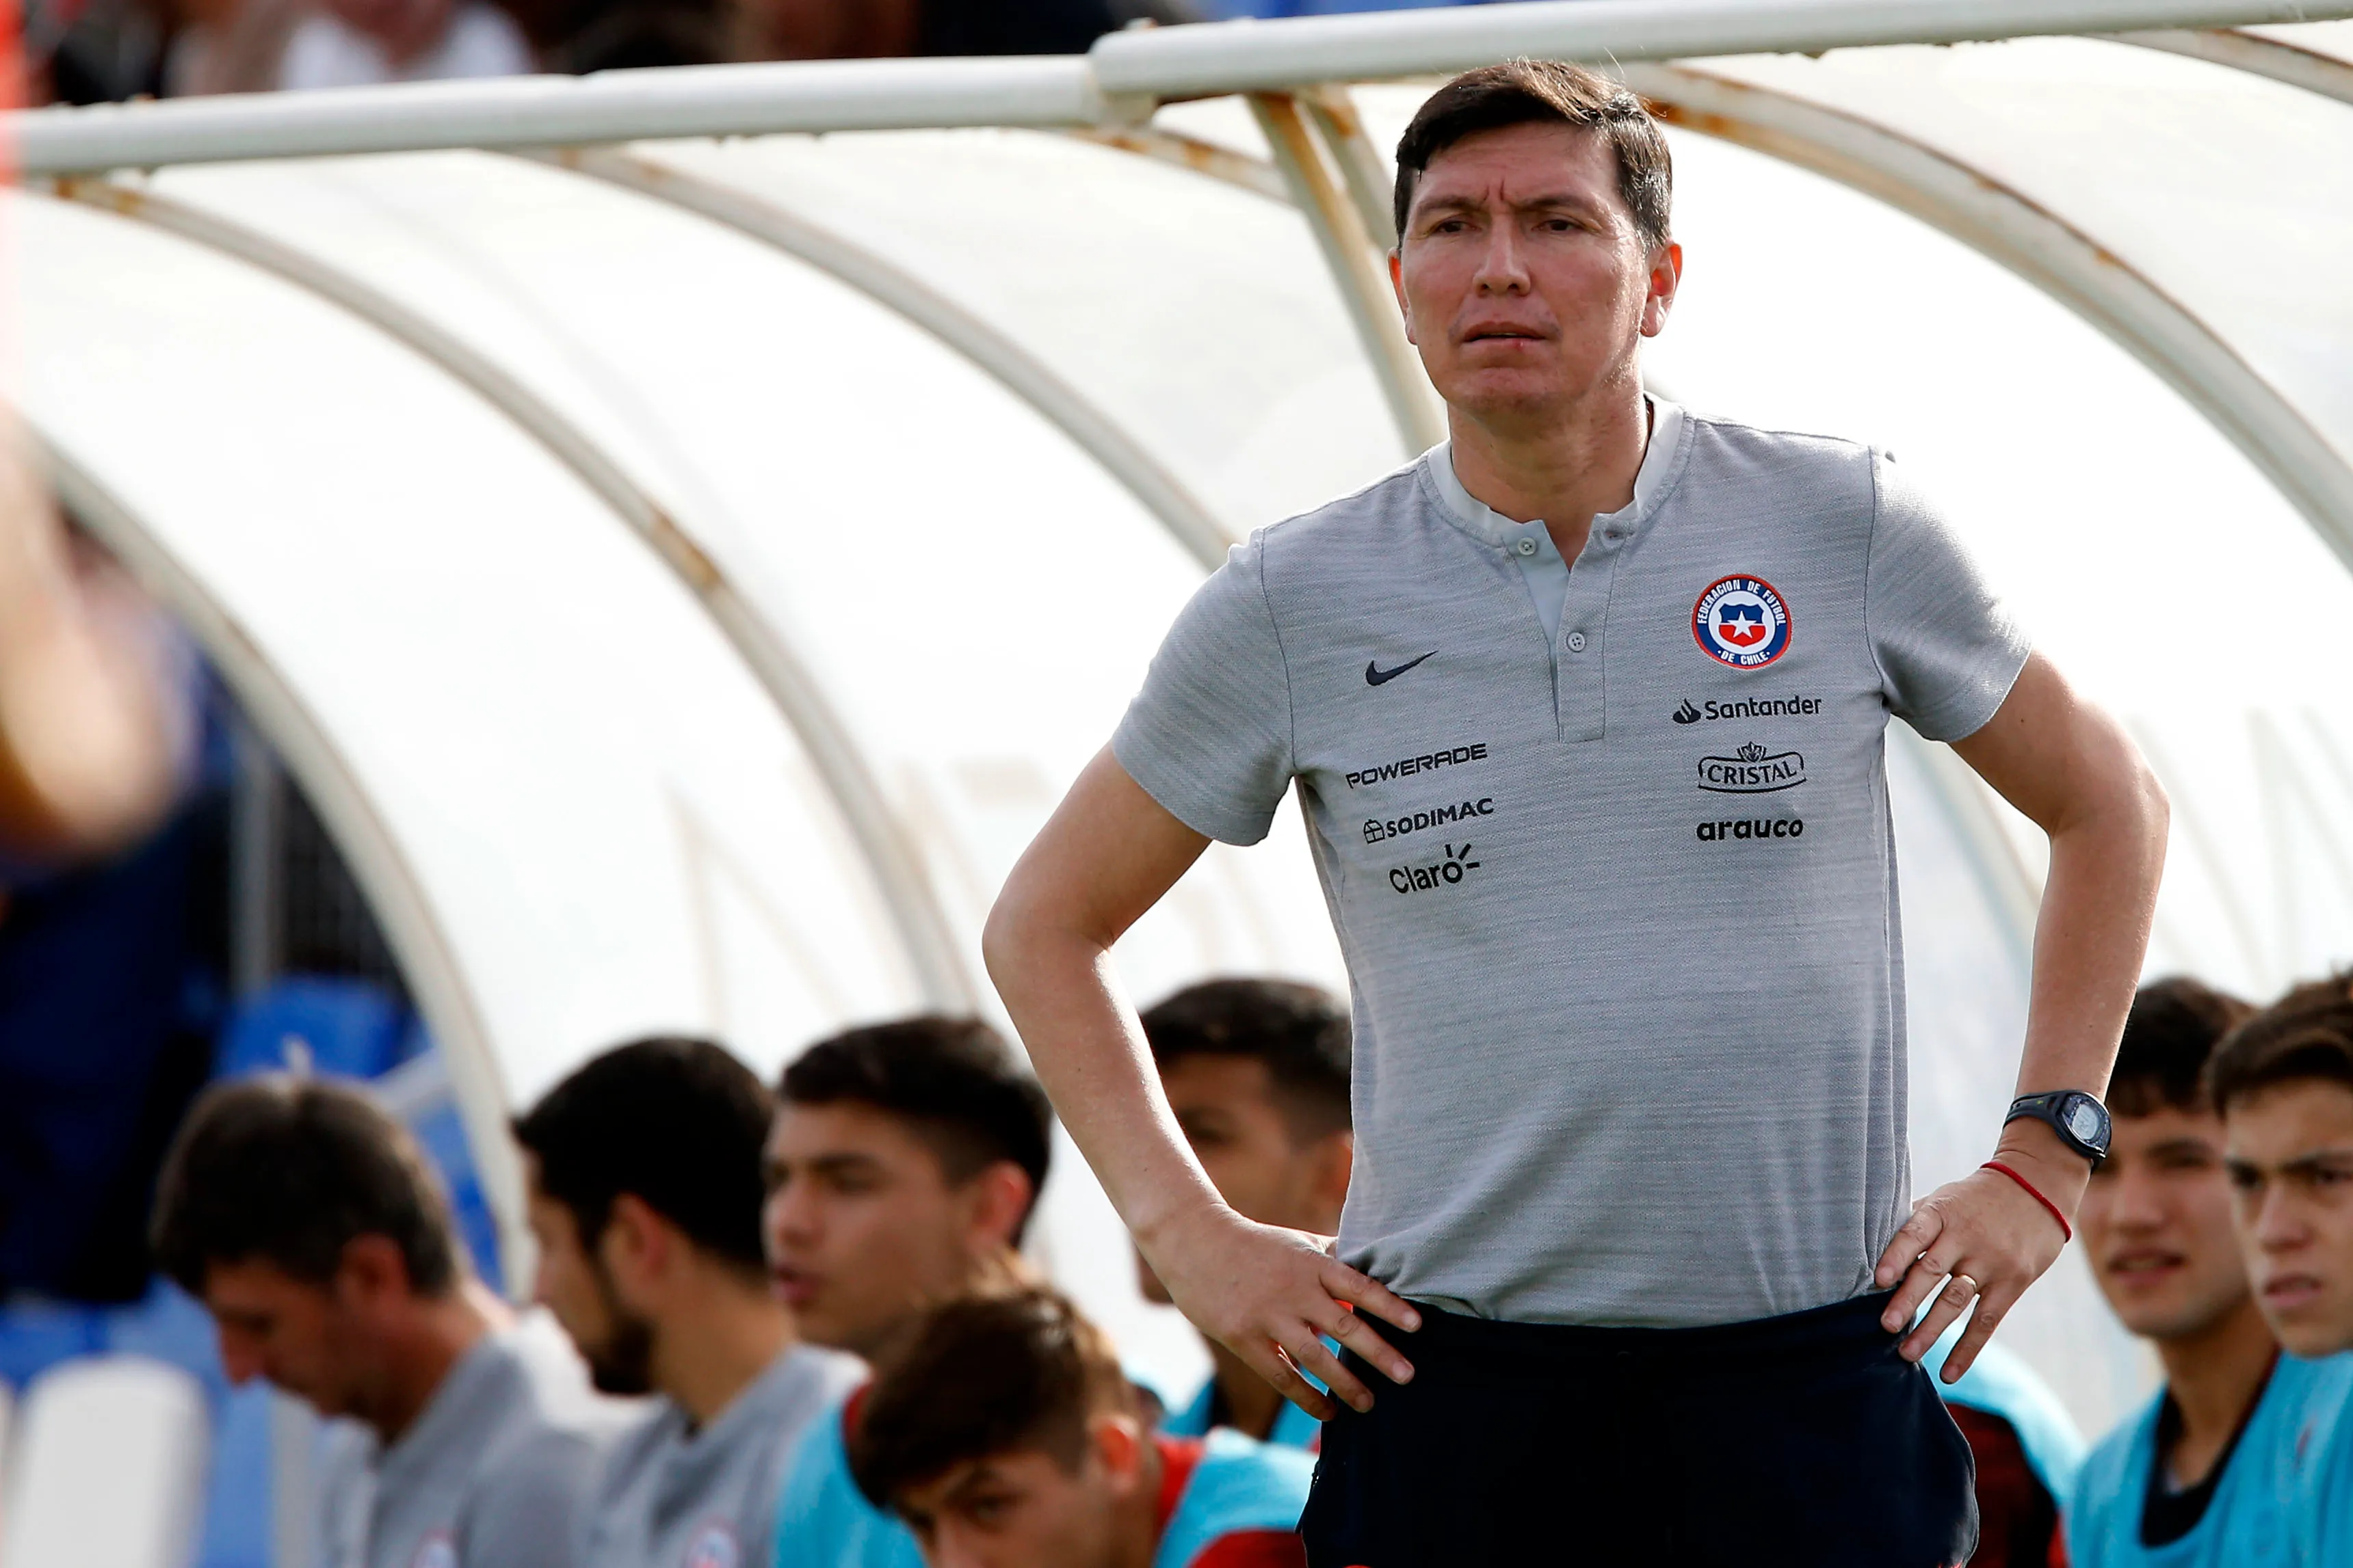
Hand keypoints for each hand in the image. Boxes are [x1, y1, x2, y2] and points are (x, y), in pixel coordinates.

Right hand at [1139, 1202, 1419, 1418]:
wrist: (1195, 1244)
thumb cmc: (1254, 1244)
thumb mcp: (1297, 1241)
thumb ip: (1333, 1255)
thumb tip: (1375, 1260)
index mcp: (1311, 1264)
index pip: (1358, 1286)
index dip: (1389, 1306)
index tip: (1418, 1325)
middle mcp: (1294, 1291)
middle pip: (1344, 1325)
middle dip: (1379, 1353)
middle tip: (1408, 1376)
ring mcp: (1268, 1316)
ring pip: (1315, 1357)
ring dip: (1346, 1383)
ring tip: (1371, 1404)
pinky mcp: (1244, 1338)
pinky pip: (1282, 1374)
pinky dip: (1307, 1396)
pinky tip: (1328, 1412)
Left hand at [1873, 1145, 2079, 1381]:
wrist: (2037, 1189)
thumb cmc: (1977, 1198)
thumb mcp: (1945, 1198)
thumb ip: (1916, 1223)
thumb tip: (1874, 1248)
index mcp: (1944, 1212)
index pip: (1915, 1233)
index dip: (1897, 1256)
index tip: (1879, 1279)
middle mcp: (1966, 1238)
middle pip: (1932, 1271)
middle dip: (1908, 1300)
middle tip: (1885, 1326)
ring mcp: (1991, 1262)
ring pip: (1956, 1301)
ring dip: (1930, 1329)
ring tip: (1907, 1353)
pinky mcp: (2011, 1284)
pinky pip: (1986, 1322)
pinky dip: (1966, 1349)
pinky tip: (1949, 1372)